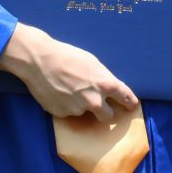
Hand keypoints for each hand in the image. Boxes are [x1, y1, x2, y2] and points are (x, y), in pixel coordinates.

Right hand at [0, 23, 138, 120]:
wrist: (40, 61)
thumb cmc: (68, 56)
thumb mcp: (92, 63)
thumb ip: (102, 78)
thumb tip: (107, 89)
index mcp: (105, 84)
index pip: (125, 97)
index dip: (129, 102)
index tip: (132, 106)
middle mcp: (94, 101)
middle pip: (108, 116)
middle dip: (105, 111)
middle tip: (100, 105)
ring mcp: (78, 110)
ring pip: (84, 112)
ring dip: (81, 105)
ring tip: (68, 88)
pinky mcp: (62, 115)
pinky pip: (68, 112)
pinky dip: (66, 105)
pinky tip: (58, 92)